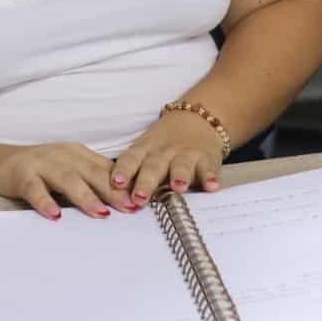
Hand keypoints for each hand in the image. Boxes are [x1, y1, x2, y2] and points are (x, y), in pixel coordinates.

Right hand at [0, 142, 137, 219]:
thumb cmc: (40, 171)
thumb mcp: (69, 170)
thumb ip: (92, 180)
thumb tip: (125, 199)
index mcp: (79, 154)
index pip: (107, 169)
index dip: (125, 183)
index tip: (142, 199)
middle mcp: (64, 155)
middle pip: (93, 172)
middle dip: (113, 190)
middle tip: (130, 207)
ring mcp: (43, 164)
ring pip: (68, 179)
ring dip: (86, 196)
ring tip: (101, 213)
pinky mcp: (23, 175)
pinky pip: (35, 189)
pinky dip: (46, 201)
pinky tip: (55, 215)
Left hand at [110, 110, 225, 203]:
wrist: (197, 119)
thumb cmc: (163, 146)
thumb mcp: (145, 152)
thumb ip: (133, 174)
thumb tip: (110, 201)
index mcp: (145, 150)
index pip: (131, 159)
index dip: (124, 170)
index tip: (116, 183)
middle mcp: (163, 152)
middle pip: (153, 166)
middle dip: (146, 182)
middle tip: (139, 198)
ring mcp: (185, 154)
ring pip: (181, 165)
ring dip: (180, 175)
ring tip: (178, 187)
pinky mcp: (206, 159)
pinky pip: (208, 169)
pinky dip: (210, 178)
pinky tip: (212, 187)